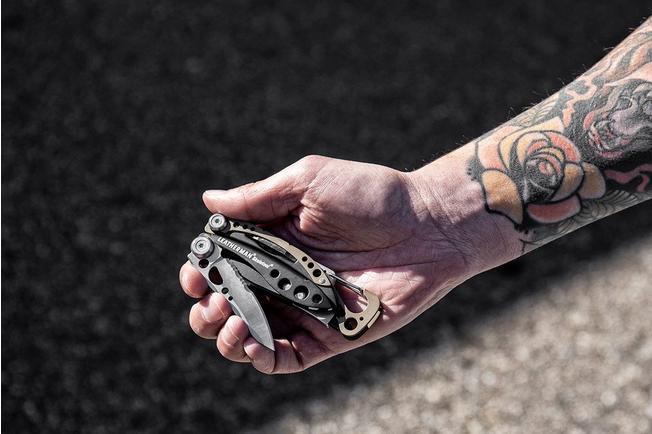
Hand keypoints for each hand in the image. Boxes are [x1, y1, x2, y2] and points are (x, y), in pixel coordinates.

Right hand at [179, 155, 477, 373]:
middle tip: (212, 299)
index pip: (221, 264)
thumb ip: (259, 196)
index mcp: (271, 240)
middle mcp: (282, 277)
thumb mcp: (309, 182)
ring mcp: (303, 308)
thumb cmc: (372, 194)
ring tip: (230, 320)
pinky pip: (286, 359)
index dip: (199, 271)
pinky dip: (262, 358)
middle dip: (206, 309)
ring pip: (248, 337)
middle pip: (226, 305)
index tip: (194, 271)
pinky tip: (252, 344)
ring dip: (226, 336)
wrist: (429, 224)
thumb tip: (207, 200)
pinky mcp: (328, 335)